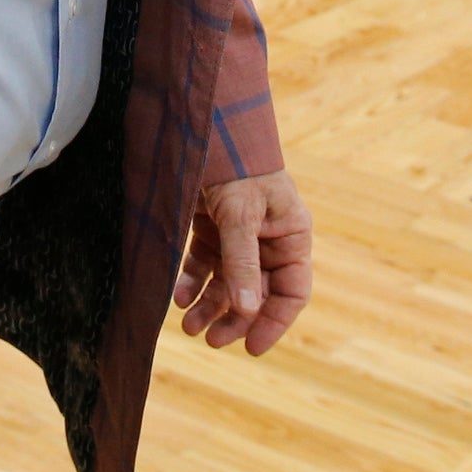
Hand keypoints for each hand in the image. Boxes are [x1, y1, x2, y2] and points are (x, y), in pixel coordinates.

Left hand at [174, 168, 311, 354]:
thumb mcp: (241, 214)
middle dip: (234, 317)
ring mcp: (239, 233)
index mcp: (291, 235)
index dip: (274, 322)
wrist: (205, 124)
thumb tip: (248, 310)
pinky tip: (180, 296)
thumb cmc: (236, 164)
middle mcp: (268, 238)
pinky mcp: (212, 225)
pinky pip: (206, 262)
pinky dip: (193, 280)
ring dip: (210, 304)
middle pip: (257, 292)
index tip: (251, 348)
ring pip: (228, 281)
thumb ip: (243, 262)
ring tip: (188, 326)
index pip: (291, 292)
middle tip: (211, 341)